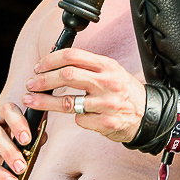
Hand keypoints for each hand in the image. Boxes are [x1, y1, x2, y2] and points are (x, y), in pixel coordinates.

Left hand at [22, 47, 145, 142]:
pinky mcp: (105, 123)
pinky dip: (75, 118)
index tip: (39, 67)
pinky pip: (79, 120)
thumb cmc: (124, 91)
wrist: (148, 115)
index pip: (73, 55)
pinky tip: (77, 117)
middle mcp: (107, 82)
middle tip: (31, 84)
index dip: (51, 60)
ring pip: (66, 102)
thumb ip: (87, 65)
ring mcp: (106, 104)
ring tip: (31, 101)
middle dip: (43, 80)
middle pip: (66, 76)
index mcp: (107, 65)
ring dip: (44, 102)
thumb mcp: (111, 71)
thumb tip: (54, 58)